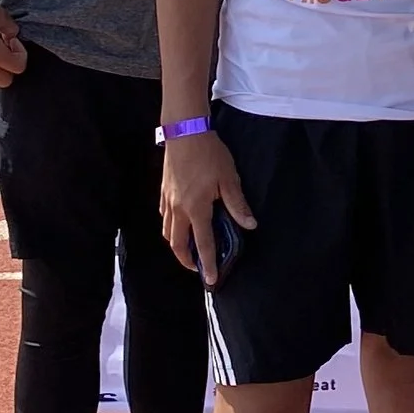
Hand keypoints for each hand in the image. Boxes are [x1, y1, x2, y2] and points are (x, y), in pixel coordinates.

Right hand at [159, 126, 252, 280]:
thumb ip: (237, 204)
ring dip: (177, 245)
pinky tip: (180, 225)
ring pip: (168, 232)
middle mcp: (178, 209)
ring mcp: (168, 201)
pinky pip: (164, 218)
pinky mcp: (163, 192)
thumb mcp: (229, 179)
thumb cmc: (209, 154)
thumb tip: (249, 225)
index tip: (210, 280)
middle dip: (186, 260)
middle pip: (177, 244)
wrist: (185, 132)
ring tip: (189, 250)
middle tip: (198, 267)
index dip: (207, 264)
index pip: (202, 244)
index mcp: (196, 209)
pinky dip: (171, 228)